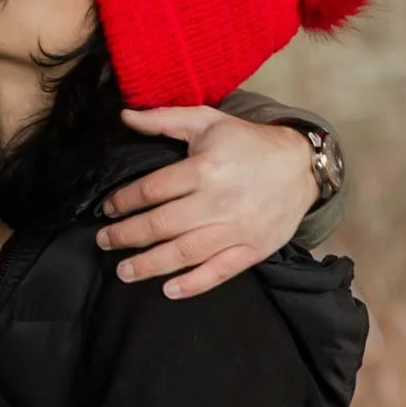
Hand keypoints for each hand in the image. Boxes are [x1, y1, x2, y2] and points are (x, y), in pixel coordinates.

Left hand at [94, 107, 317, 298]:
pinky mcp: (252, 249)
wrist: (301, 166)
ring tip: (124, 271)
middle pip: (161, 224)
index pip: (152, 190)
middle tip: (103, 240)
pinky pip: (219, 272)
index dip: (124, 201)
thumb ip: (164, 119)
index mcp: (204, 169)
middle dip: (126, 235)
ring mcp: (236, 229)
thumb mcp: (208, 120)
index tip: (108, 208)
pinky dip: (193, 284)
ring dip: (149, 265)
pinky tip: (169, 289)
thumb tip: (124, 116)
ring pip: (184, 252)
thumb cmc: (248, 143)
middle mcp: (218, 202)